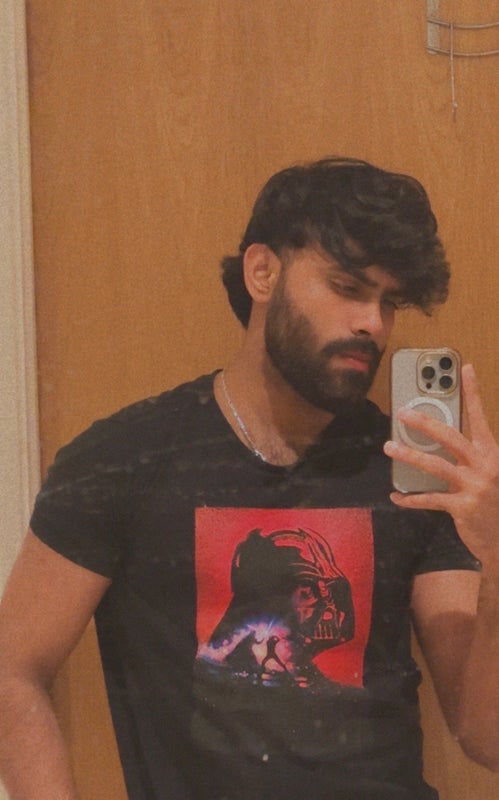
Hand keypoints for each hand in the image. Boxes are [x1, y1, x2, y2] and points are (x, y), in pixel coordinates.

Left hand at [384, 364, 498, 566]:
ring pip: (435, 465)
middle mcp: (484, 466)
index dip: (472, 392)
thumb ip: (469, 456)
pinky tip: (396, 496)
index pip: (480, 417)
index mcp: (491, 453)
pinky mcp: (462, 508)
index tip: (465, 369)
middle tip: (402, 413)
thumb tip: (439, 437)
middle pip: (450, 437)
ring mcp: (474, 487)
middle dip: (424, 423)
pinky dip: (410, 498)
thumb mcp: (488, 473)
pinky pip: (429, 499)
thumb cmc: (493, 502)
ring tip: (390, 447)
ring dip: (409, 456)